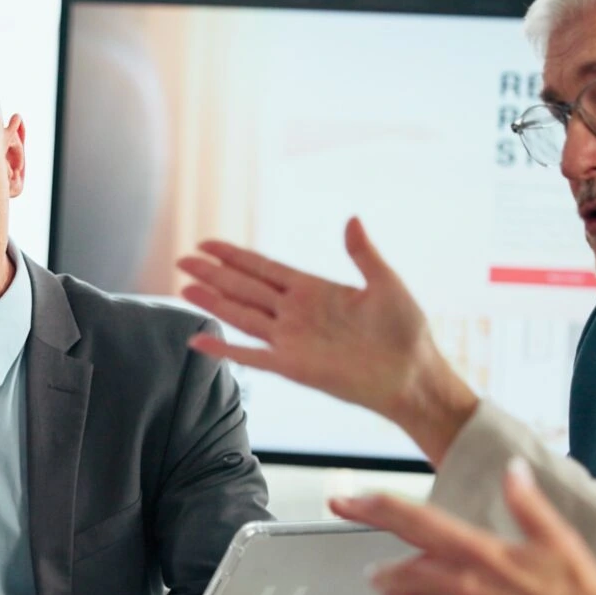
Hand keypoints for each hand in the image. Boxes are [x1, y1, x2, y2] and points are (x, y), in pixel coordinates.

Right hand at [176, 218, 478, 464]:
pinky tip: (199, 340)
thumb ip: (363, 252)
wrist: (412, 375)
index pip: (263, 268)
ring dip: (212, 301)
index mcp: (313, 289)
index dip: (235, 255)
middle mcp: (295, 313)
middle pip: (244, 288)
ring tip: (183, 286)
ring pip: (241, 315)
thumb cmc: (405, 331)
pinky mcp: (292, 366)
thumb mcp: (386, 282)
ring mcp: (290, 339)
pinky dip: (224, 349)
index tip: (207, 244)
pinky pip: (250, 356)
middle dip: (213, 273)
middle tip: (183, 259)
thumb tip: (352, 219)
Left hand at [335, 459, 595, 594]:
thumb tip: (513, 468)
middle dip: (382, 577)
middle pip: (390, 573)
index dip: (369, 506)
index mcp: (478, 550)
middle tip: (385, 583)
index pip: (411, 519)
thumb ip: (526, 502)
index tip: (341, 501)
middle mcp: (460, 585)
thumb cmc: (582, 594)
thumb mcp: (556, 537)